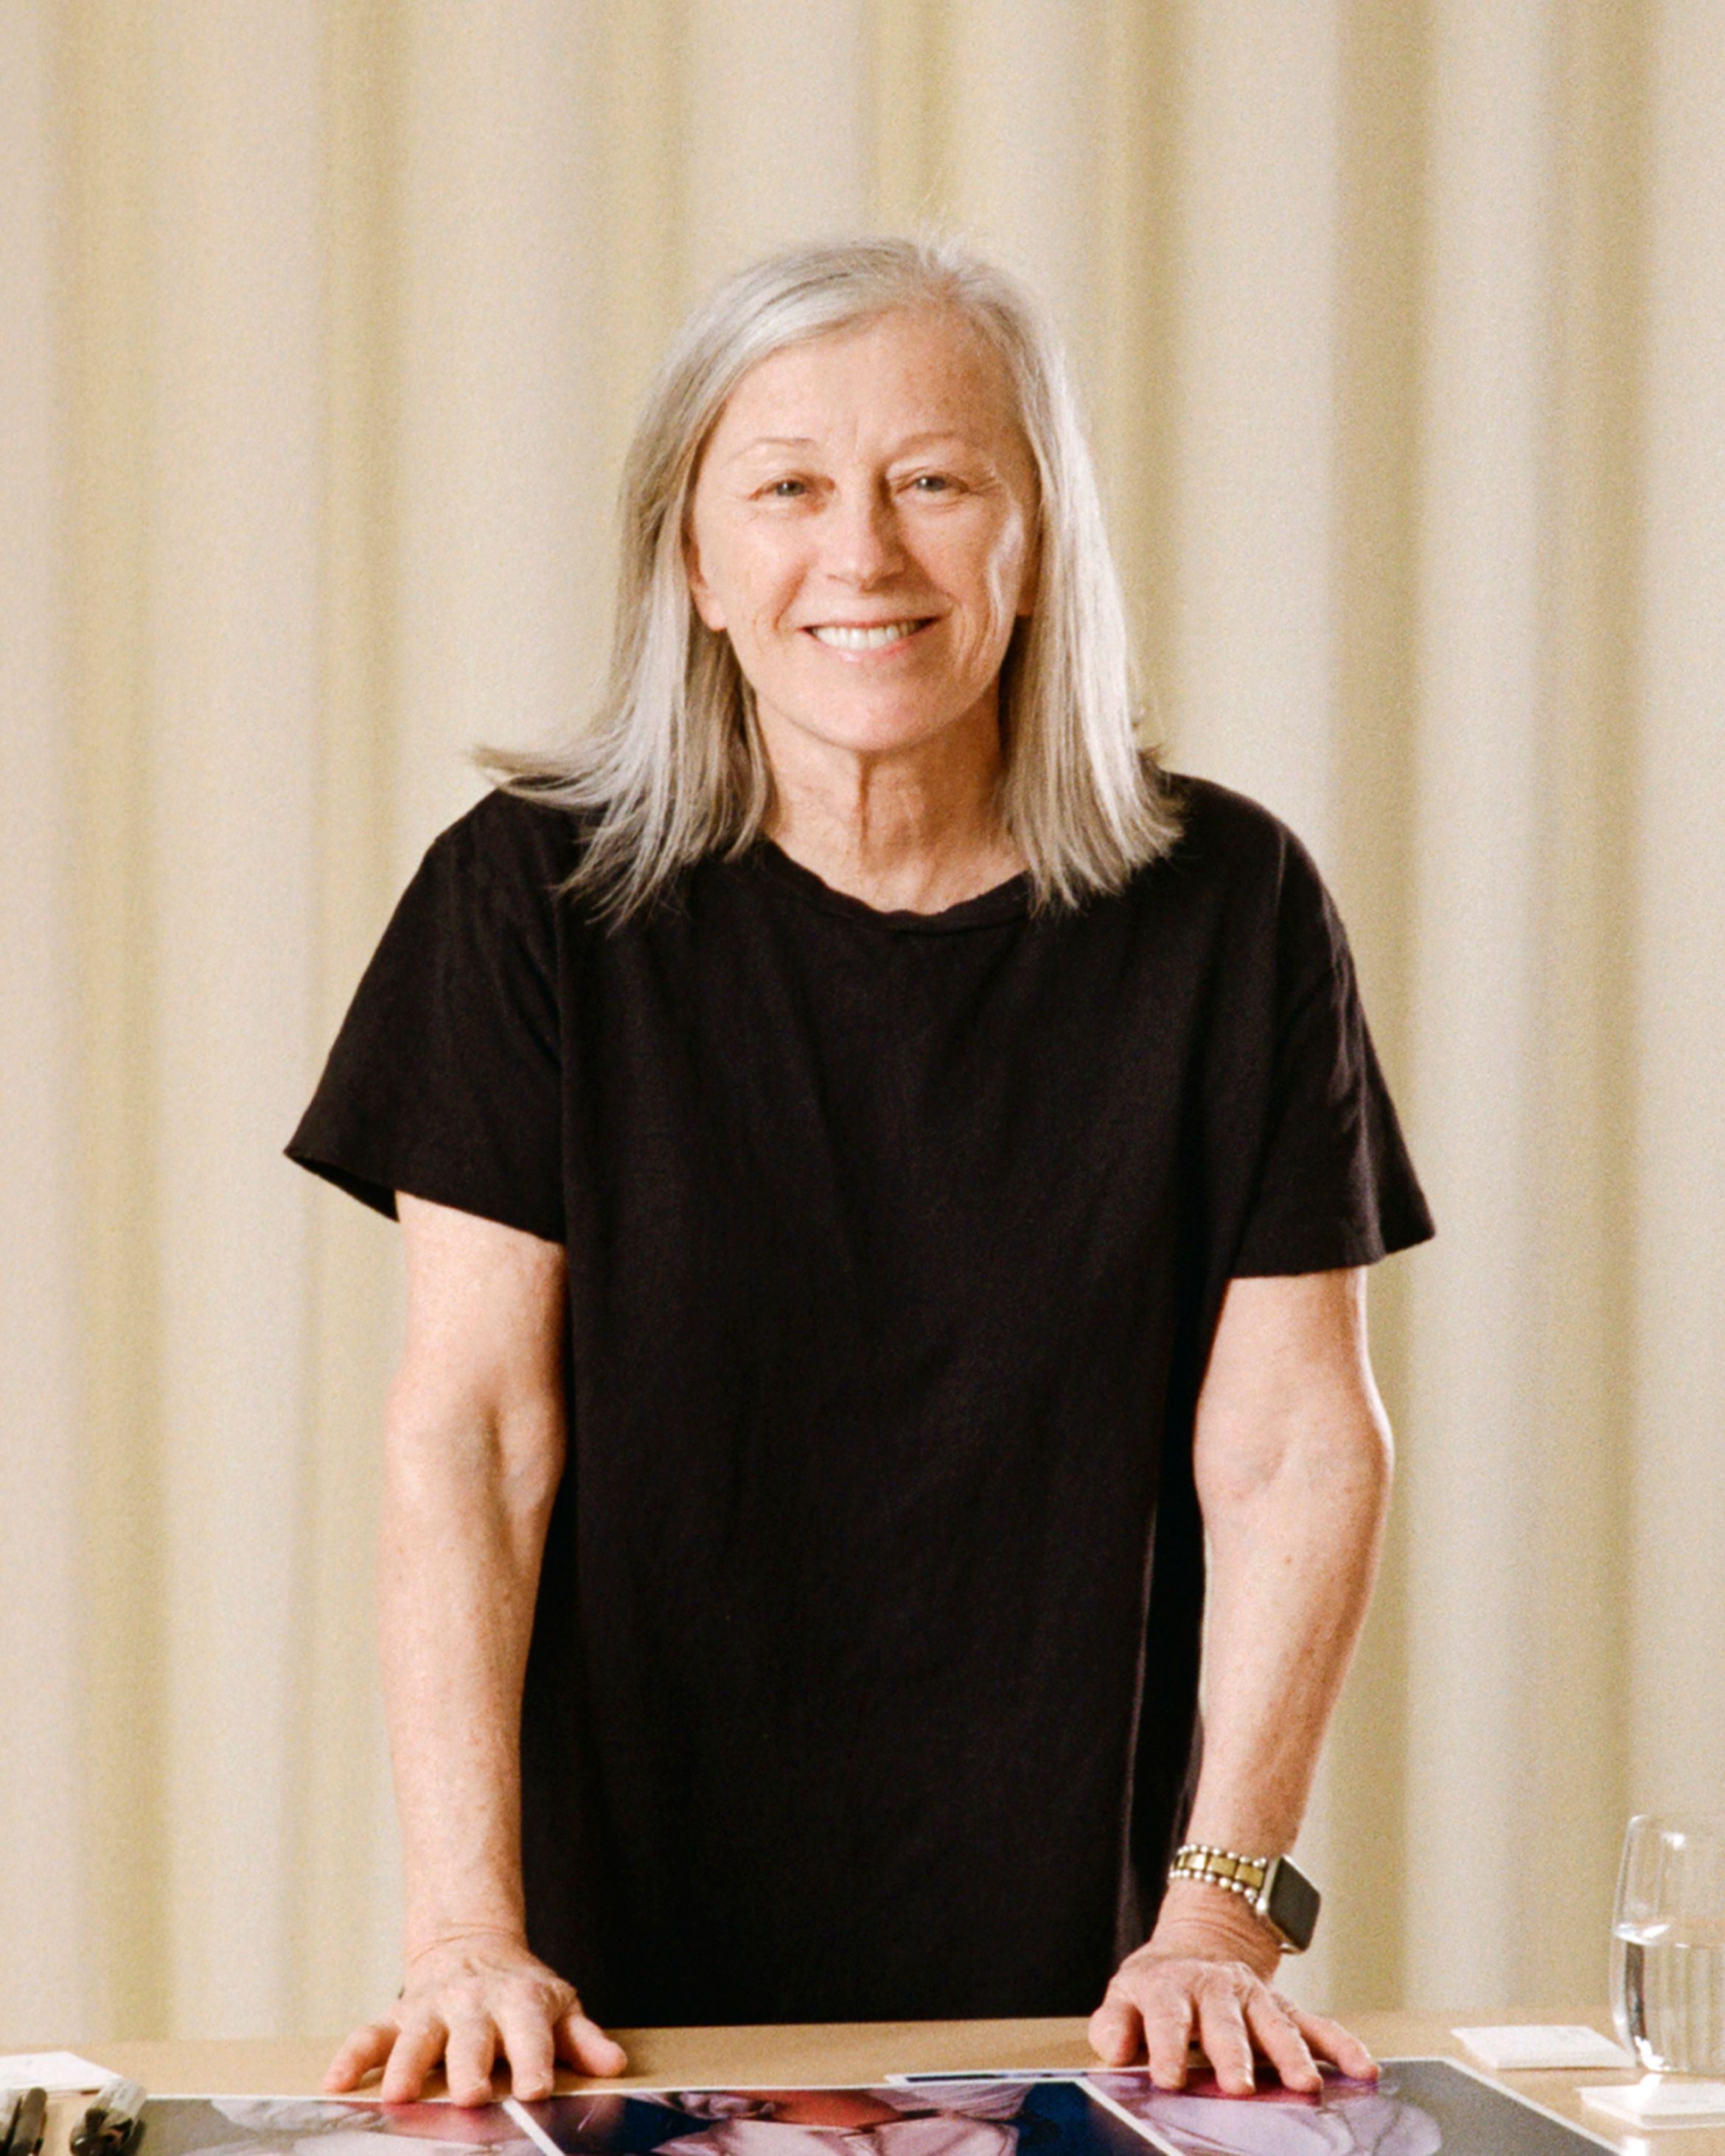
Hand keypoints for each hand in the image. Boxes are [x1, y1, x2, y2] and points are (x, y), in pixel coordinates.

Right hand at [323, 1928, 627, 2104]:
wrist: (470, 1947)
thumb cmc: (520, 1991)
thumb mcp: (559, 2006)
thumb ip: (583, 2039)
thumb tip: (614, 2064)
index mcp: (519, 2003)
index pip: (531, 2036)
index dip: (534, 2061)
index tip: (536, 2088)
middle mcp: (473, 2006)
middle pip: (471, 2040)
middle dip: (469, 2066)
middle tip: (469, 2094)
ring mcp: (430, 2011)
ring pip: (416, 2038)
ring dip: (407, 2064)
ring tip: (399, 2093)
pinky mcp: (396, 2018)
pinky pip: (369, 2036)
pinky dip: (350, 2057)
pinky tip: (334, 2082)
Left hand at [1088, 1885, 1376, 2095]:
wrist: (1195, 1948)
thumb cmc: (1157, 1989)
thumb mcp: (1125, 1997)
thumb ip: (1115, 2024)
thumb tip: (1114, 2050)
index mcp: (1170, 1987)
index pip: (1167, 2016)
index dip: (1167, 2046)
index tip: (1170, 2079)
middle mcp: (1216, 1988)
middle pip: (1225, 2021)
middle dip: (1233, 2053)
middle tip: (1240, 2087)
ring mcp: (1255, 1997)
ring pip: (1276, 2024)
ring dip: (1291, 2054)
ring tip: (1305, 2086)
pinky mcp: (1285, 2008)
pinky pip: (1317, 2026)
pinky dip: (1341, 2046)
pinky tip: (1363, 2070)